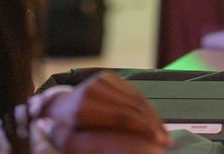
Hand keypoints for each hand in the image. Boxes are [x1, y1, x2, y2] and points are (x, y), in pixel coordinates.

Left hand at [42, 72, 170, 148]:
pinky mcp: (108, 77)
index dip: (142, 129)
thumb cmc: (68, 132)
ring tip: (164, 133)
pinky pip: (133, 92)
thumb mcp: (76, 141)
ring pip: (136, 98)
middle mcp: (92, 90)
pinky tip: (155, 121)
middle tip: (166, 141)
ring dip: (153, 116)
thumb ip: (90, 143)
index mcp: (84, 109)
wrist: (57, 109)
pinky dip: (147, 107)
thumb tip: (121, 147)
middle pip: (132, 107)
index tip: (156, 141)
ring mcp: (100, 81)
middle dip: (151, 124)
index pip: (121, 117)